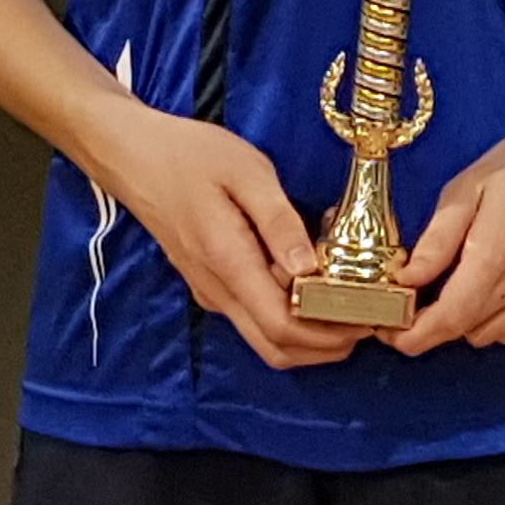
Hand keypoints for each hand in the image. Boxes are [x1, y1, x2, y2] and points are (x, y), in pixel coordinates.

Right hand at [68, 93, 366, 371]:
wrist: (134, 156)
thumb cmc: (192, 155)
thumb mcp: (247, 172)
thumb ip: (279, 223)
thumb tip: (311, 270)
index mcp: (228, 263)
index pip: (283, 328)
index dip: (331, 333)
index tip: (369, 314)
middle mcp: (218, 291)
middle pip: (277, 349)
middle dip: (328, 345)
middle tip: (369, 316)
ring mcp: (211, 293)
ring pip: (265, 340)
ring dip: (310, 337)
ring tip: (350, 303)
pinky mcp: (210, 286)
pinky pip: (254, 319)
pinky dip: (289, 320)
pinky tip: (314, 288)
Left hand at [390, 92, 504, 354]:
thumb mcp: (470, 186)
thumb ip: (437, 239)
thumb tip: (405, 280)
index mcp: (499, 250)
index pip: (451, 318)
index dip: (414, 335)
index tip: (390, 332)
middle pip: (466, 330)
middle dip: (437, 318)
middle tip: (424, 292)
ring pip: (493, 334)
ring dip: (471, 318)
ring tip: (470, 278)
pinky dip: (502, 316)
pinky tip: (503, 281)